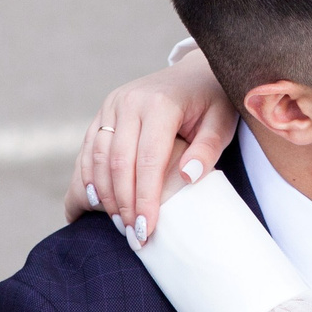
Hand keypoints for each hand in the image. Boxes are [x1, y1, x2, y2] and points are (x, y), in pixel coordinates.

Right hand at [62, 49, 237, 238]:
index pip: (147, 161)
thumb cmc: (212, 103)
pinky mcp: (104, 111)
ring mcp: (112, 104)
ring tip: (118, 225)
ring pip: (98, 157)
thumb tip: (186, 177)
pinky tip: (97, 204)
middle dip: (123, 205)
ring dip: (104, 196)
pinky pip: (90, 149)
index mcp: (160, 104)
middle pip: (118, 163)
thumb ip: (208, 150)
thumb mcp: (222, 123)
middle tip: (131, 237)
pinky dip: (89, 177)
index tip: (146, 231)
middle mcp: (130, 101)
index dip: (144, 199)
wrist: (193, 73)